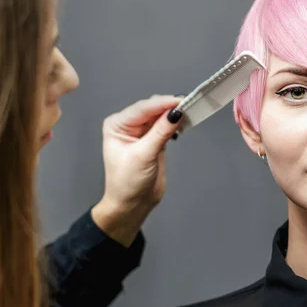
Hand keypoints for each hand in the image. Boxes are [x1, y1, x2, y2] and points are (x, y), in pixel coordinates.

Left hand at [91, 95, 183, 246]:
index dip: (162, 104)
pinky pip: (166, 125)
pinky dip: (175, 123)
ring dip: (174, 114)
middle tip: (188, 106)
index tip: (180, 102)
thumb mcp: (143, 156)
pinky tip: (184, 122)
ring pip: (161, 116)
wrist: (132, 204)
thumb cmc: (126, 184)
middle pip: (152, 109)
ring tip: (188, 113)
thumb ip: (160, 132)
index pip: (143, 108)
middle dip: (169, 107)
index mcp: (117, 125)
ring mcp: (142, 132)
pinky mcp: (154, 140)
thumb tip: (175, 113)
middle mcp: (128, 125)